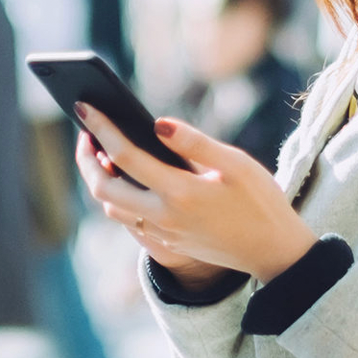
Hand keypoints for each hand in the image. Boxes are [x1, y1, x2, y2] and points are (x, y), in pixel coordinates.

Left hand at [74, 105, 317, 284]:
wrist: (273, 250)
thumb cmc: (261, 201)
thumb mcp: (236, 164)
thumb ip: (195, 143)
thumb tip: (157, 124)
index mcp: (180, 191)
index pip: (125, 156)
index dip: (101, 128)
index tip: (84, 107)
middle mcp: (164, 216)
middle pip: (103, 188)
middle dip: (86, 159)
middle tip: (84, 133)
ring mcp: (164, 234)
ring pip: (113, 208)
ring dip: (100, 180)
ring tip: (103, 153)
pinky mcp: (169, 244)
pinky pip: (130, 220)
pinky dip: (119, 198)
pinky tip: (129, 180)